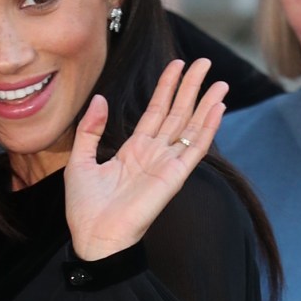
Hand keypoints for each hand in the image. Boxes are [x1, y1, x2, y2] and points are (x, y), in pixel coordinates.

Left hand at [65, 59, 227, 260]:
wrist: (93, 237)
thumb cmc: (85, 208)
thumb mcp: (80, 160)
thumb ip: (91, 130)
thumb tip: (101, 99)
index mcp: (134, 150)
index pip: (155, 112)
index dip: (166, 88)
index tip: (177, 65)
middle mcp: (154, 154)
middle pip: (177, 114)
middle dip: (191, 88)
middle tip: (204, 63)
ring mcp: (166, 165)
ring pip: (190, 127)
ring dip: (205, 104)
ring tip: (220, 82)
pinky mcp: (173, 177)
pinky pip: (194, 149)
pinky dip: (207, 128)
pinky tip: (217, 109)